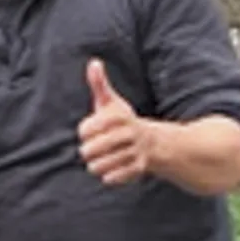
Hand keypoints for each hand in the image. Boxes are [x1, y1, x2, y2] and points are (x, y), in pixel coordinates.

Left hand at [77, 59, 152, 185]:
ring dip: (96, 165)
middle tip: (93, 149)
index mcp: (119, 116)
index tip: (91, 131)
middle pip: (90, 150)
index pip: (85, 130)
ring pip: (99, 166)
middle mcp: (129, 133)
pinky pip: (112, 178)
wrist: (154, 143)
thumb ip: (99, 84)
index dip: (85, 133)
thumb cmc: (123, 121)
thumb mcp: (111, 102)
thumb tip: (93, 62)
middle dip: (88, 152)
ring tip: (101, 159)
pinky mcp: (140, 168)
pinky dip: (108, 176)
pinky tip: (113, 169)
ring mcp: (136, 151)